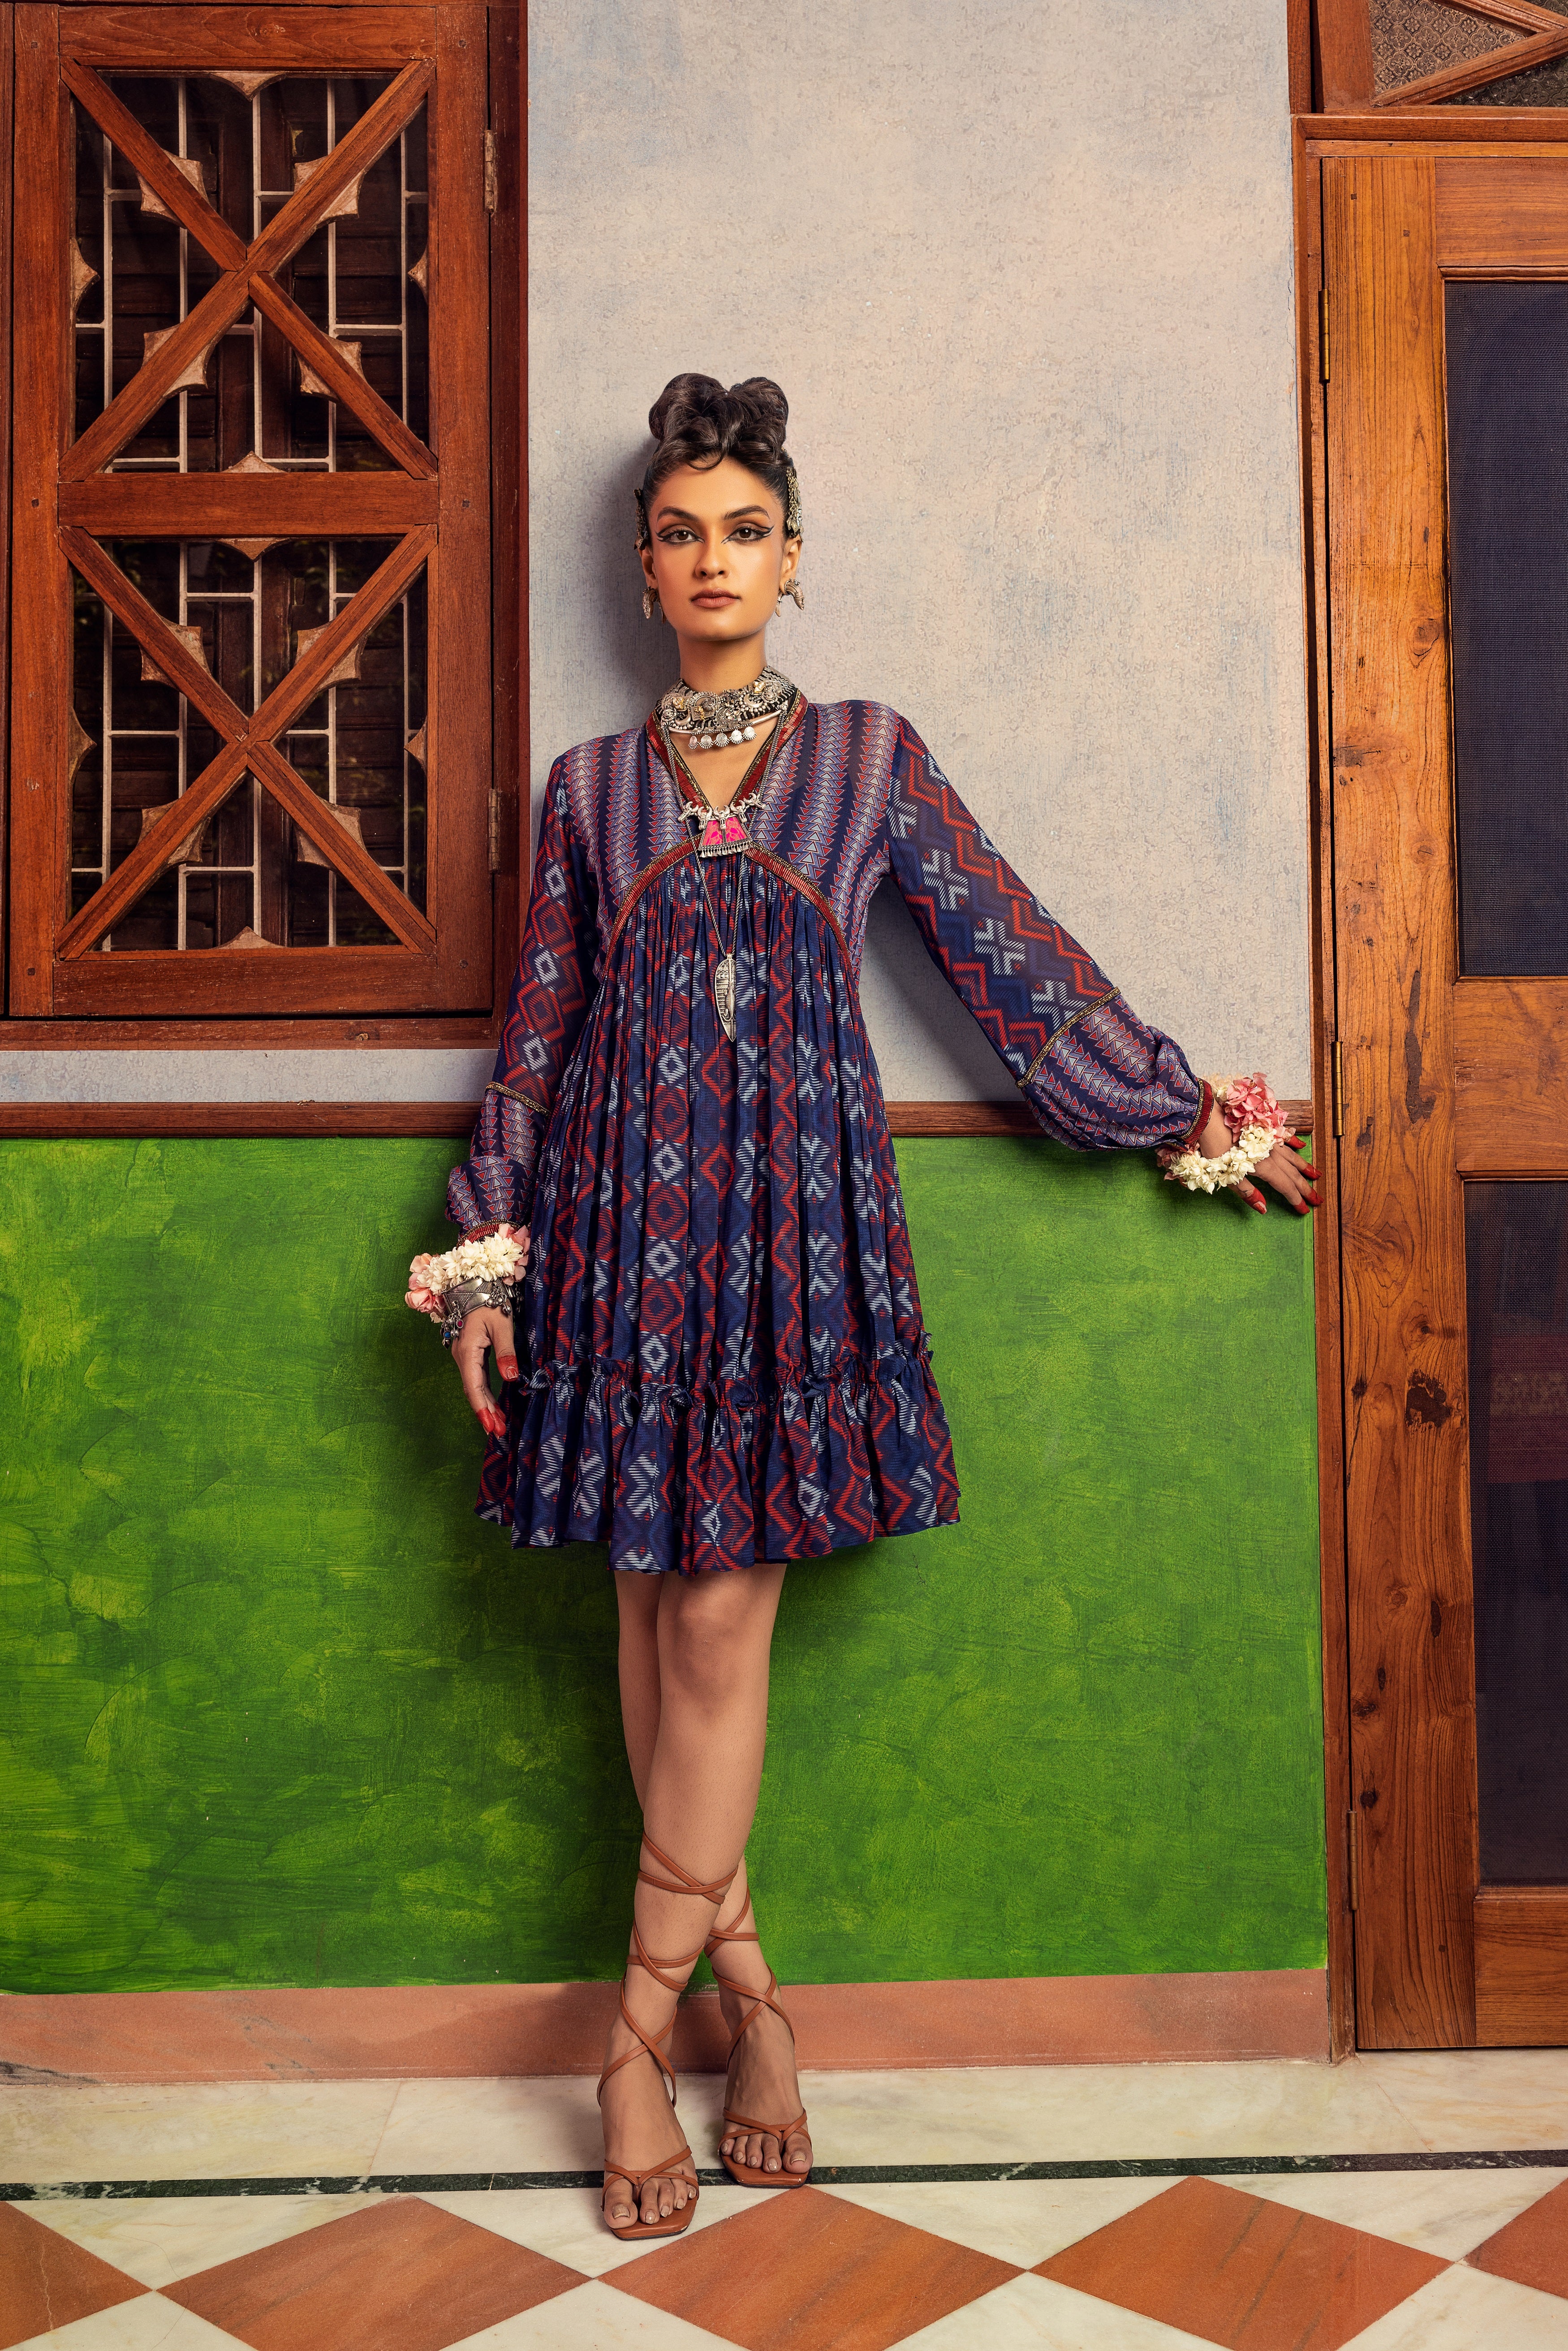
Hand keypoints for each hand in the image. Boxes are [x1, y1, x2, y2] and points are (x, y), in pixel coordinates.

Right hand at [452, 1306, 517, 1438]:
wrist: (472, 1287)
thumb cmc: (488, 1302)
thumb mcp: (501, 1325)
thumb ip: (506, 1351)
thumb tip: (510, 1378)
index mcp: (468, 1352)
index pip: (474, 1387)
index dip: (483, 1409)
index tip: (492, 1427)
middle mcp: (462, 1358)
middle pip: (473, 1391)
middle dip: (486, 1413)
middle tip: (499, 1432)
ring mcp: (465, 1357)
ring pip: (475, 1387)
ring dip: (486, 1406)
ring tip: (499, 1425)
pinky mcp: (471, 1355)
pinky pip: (477, 1379)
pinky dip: (485, 1394)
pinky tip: (494, 1405)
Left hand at [1197, 1104, 1318, 1216]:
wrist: (1208, 1119)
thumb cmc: (1214, 1148)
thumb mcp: (1227, 1176)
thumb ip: (1248, 1193)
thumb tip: (1264, 1209)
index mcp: (1263, 1167)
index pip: (1285, 1187)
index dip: (1295, 1199)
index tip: (1304, 1210)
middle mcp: (1271, 1153)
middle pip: (1292, 1174)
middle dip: (1305, 1188)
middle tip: (1317, 1199)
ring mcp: (1268, 1140)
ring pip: (1292, 1156)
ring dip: (1304, 1167)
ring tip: (1316, 1175)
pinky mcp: (1263, 1129)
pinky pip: (1284, 1137)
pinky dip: (1293, 1143)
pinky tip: (1301, 1147)